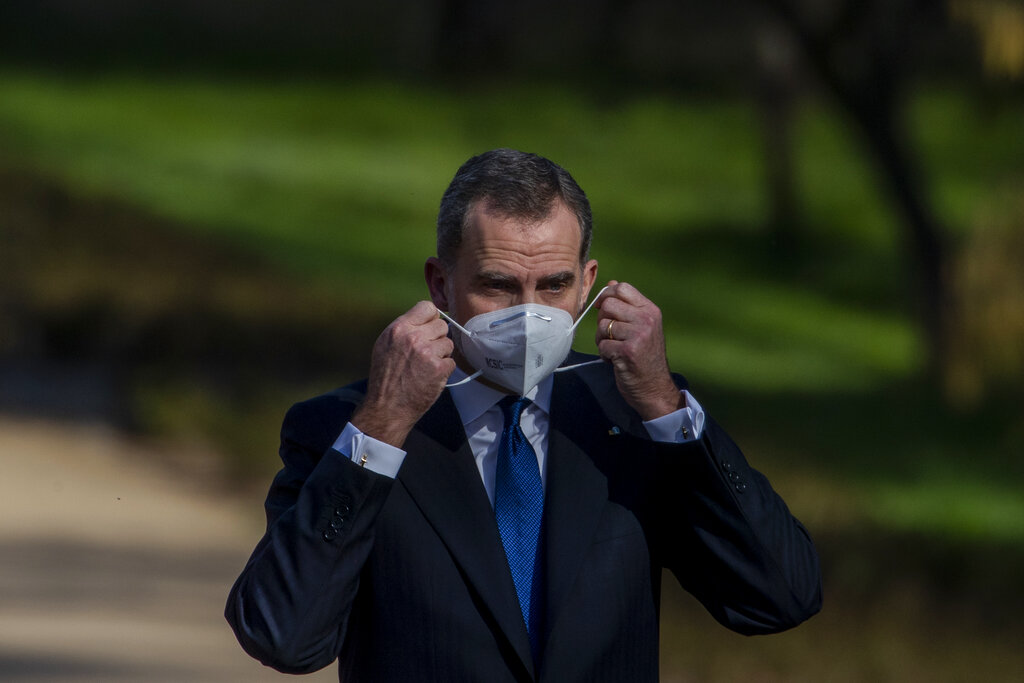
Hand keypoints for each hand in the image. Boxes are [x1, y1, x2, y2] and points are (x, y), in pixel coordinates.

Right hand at [351, 301, 454, 446]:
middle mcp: (413, 337)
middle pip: (442, 325)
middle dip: (437, 338)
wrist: (388, 406)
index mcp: (399, 328)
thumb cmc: (385, 377)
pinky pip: (451, 361)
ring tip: (426, 366)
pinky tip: (430, 376)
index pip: (427, 307)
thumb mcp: (385, 345)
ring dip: (441, 354)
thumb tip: (424, 319)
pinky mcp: (439, 368)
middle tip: (426, 352)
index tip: (430, 327)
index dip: (431, 317)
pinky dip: (444, 370)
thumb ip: (404, 329)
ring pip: (448, 343)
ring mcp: (428, 353)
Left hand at [595, 281, 682, 420]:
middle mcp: (646, 320)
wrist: (654, 387)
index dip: (606, 295)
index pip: (622, 288)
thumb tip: (612, 283)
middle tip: (611, 335)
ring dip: (602, 340)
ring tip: (615, 349)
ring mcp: (638, 335)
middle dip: (602, 321)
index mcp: (650, 310)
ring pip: (602, 326)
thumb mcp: (643, 326)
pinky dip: (604, 354)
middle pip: (608, 305)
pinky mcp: (627, 351)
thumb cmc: (645, 357)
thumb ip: (628, 306)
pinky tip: (616, 360)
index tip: (602, 307)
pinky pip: (602, 344)